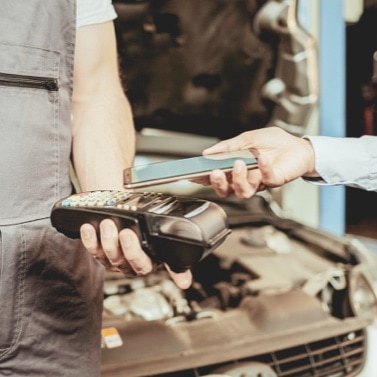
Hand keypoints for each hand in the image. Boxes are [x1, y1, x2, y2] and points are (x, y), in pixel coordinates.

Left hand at [80, 219, 192, 289]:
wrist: (132, 224)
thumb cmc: (150, 237)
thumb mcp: (165, 251)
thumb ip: (176, 266)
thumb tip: (185, 283)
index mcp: (146, 264)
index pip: (141, 264)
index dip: (134, 252)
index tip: (129, 236)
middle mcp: (128, 265)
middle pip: (123, 259)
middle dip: (120, 245)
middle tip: (121, 230)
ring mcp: (112, 260)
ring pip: (107, 255)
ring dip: (105, 240)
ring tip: (107, 223)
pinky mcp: (99, 254)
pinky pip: (92, 249)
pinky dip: (89, 239)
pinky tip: (88, 228)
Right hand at [202, 127, 316, 197]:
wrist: (298, 146)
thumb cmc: (273, 143)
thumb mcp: (247, 138)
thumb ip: (228, 146)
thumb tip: (207, 152)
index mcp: (235, 171)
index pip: (217, 178)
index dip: (204, 179)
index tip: (193, 174)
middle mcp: (245, 179)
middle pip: (226, 191)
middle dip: (219, 183)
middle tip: (216, 172)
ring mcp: (259, 182)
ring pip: (243, 191)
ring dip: (239, 179)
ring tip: (239, 163)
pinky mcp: (274, 180)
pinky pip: (266, 179)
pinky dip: (263, 168)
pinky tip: (262, 158)